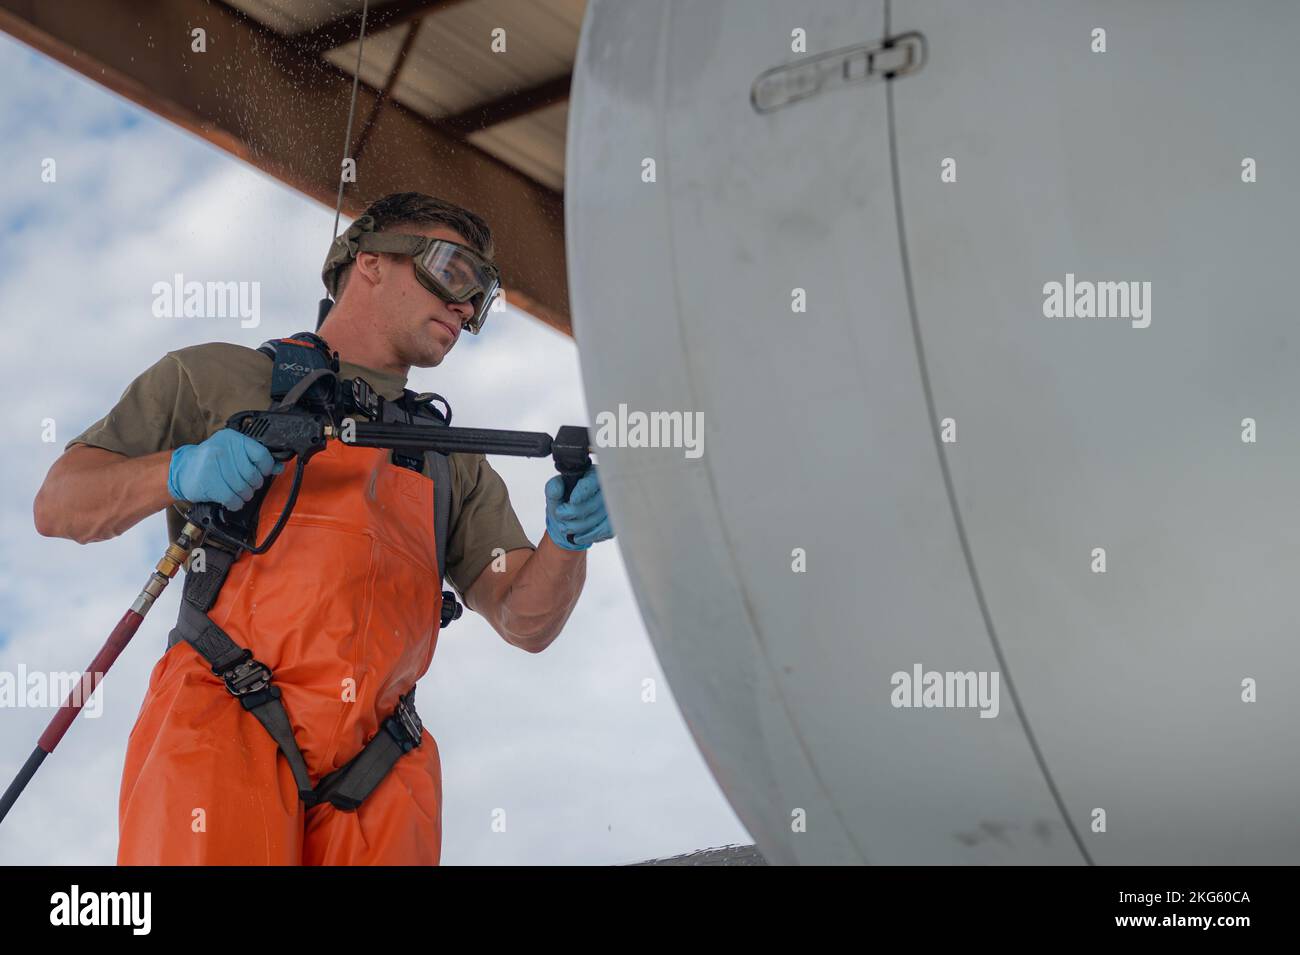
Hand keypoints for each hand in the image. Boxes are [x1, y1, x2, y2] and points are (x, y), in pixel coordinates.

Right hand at [168, 428, 282, 510]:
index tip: (262, 473)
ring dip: (244, 495)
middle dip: (253, 485)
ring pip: (242, 488)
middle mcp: (222, 448)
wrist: (182, 469)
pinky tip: (233, 501)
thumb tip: (279, 467)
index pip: (261, 454)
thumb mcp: (233, 453)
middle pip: (252, 474)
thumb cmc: (211, 461)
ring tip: (240, 493)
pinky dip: (235, 503)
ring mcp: (213, 465)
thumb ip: (255, 458)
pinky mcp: (207, 482)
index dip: (266, 468)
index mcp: (232, 438)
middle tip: (248, 486)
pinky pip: (231, 498)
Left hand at [544, 468, 613, 550]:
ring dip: (578, 527)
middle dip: (573, 513)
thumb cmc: (563, 503)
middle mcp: (606, 489)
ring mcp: (612, 506)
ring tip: (564, 527)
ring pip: (598, 519)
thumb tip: (557, 488)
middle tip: (560, 515)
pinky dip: (589, 536)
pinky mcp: (614, 522)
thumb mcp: (554, 493)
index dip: (583, 492)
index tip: (572, 500)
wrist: (568, 522)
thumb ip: (553, 488)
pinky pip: (605, 531)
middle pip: (594, 503)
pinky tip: (578, 536)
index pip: (592, 482)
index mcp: (592, 475)